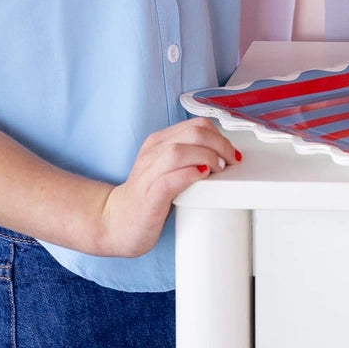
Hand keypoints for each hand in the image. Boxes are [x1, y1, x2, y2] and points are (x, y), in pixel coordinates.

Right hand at [94, 117, 240, 257]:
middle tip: (230, 162)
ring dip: (208, 157)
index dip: (220, 136)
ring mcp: (149, 172)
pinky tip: (202, 177)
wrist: (117, 222)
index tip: (231, 152)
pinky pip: (171, 177)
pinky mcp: (149, 194)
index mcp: (159, 141)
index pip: (197, 125)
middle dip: (221, 145)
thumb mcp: (169, 168)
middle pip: (194, 133)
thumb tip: (224, 155)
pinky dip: (191, 174)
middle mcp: (153, 152)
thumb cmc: (148, 197)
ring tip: (218, 169)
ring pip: (182, 150)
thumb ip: (190, 156)